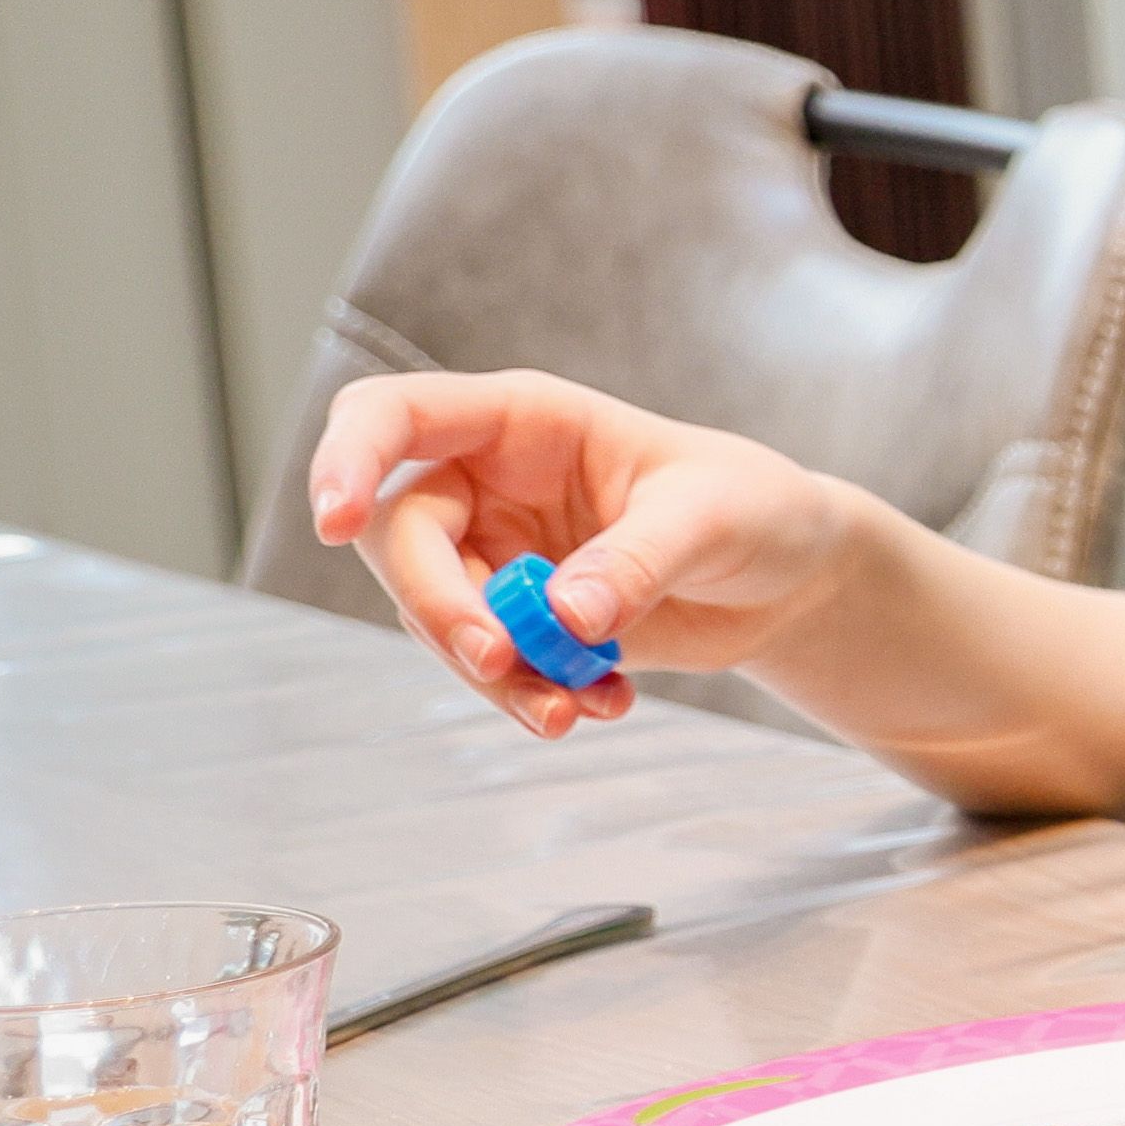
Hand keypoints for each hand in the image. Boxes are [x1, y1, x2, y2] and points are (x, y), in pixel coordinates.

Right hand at [305, 369, 880, 733]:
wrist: (790, 578)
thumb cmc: (755, 508)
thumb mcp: (713, 518)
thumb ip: (638, 560)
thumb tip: (565, 617)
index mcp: (521, 421)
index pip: (392, 415)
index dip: (346, 460)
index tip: (334, 522)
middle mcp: (488, 482)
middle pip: (399, 537)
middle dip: (441, 606)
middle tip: (503, 660)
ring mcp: (496, 553)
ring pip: (438, 616)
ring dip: (493, 673)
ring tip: (576, 710)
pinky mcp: (519, 618)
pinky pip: (488, 663)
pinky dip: (532, 694)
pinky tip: (604, 704)